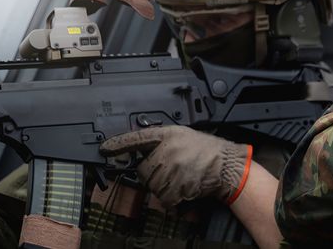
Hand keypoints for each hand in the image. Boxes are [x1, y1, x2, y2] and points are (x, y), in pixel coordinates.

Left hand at [100, 126, 251, 206]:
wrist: (227, 165)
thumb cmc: (208, 151)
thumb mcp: (184, 136)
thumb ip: (163, 141)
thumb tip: (141, 150)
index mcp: (169, 135)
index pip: (137, 138)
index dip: (119, 143)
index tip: (105, 148)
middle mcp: (167, 150)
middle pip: (143, 169)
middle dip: (153, 173)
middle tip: (171, 169)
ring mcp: (171, 168)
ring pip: (152, 185)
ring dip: (164, 186)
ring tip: (182, 177)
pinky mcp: (177, 185)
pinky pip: (164, 197)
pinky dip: (172, 197)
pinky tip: (184, 187)